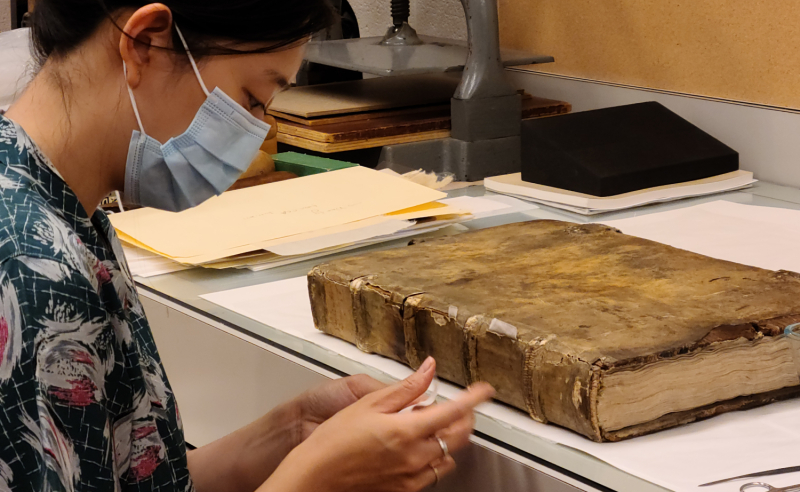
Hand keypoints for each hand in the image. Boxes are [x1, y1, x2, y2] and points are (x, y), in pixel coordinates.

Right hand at [260, 357, 494, 491]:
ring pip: (448, 457)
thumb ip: (406, 387)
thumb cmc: (334, 440)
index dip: (474, 398)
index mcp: (406, 431)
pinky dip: (435, 459)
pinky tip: (419, 449)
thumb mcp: (369, 403)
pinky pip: (433, 474)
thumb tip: (428, 369)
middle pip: (458, 436)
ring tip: (431, 426)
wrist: (316, 475)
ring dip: (448, 440)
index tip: (483, 390)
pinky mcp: (404, 489)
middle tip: (459, 405)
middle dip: (465, 418)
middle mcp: (414, 457)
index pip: (454, 411)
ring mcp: (411, 476)